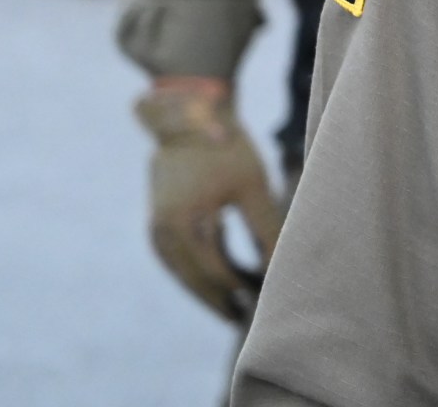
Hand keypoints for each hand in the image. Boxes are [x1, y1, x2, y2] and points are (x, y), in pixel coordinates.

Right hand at [135, 81, 282, 322]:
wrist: (189, 118)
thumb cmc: (227, 148)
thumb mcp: (253, 186)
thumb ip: (267, 229)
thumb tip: (281, 268)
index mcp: (183, 222)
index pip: (216, 271)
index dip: (243, 290)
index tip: (265, 302)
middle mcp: (162, 231)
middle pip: (196, 281)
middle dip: (223, 300)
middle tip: (249, 319)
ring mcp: (156, 229)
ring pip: (184, 274)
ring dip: (210, 290)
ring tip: (239, 305)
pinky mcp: (158, 224)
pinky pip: (178, 260)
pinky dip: (200, 270)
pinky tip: (227, 275)